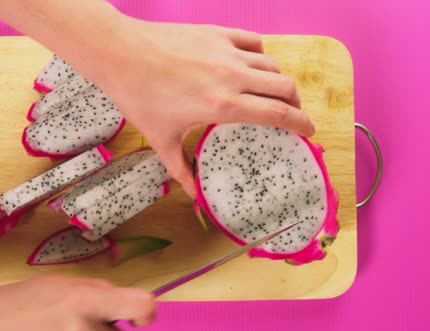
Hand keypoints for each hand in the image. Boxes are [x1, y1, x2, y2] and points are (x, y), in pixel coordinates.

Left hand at [0, 0, 313, 196]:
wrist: (120, 53)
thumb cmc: (138, 96)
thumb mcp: (160, 139)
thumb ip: (181, 170)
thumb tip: (194, 196)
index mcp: (222, 105)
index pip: (277, 114)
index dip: (300, 123)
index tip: (309, 130)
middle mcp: (232, 76)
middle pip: (284, 87)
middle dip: (296, 103)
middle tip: (292, 114)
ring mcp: (226, 52)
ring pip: (271, 64)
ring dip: (278, 81)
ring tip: (272, 93)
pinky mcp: (216, 34)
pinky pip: (253, 41)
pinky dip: (260, 54)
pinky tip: (251, 64)